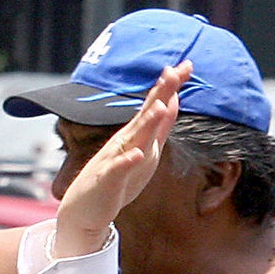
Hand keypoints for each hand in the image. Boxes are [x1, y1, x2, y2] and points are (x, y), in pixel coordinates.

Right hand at [54, 63, 185, 259]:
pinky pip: (119, 169)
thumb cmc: (120, 178)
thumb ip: (158, 127)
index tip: (187, 65)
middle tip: (174, 71)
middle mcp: (127, 141)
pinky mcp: (108, 180)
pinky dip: (128, 161)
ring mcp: (116, 159)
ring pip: (133, 138)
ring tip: (160, 106)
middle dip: (161, 93)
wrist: (87, 208)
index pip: (157, 105)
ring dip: (146, 122)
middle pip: (146, 114)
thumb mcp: (147, 150)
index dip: (171, 86)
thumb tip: (172, 101)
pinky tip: (138, 153)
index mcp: (139, 135)